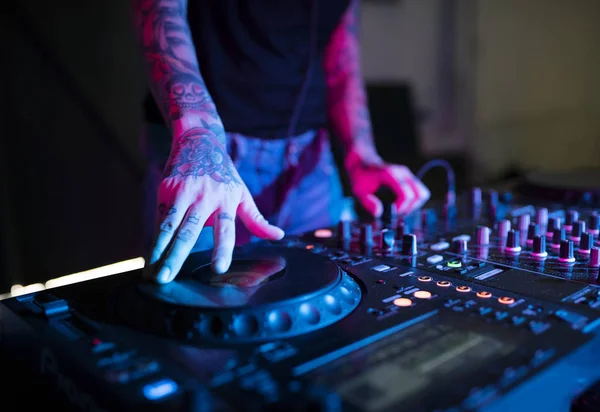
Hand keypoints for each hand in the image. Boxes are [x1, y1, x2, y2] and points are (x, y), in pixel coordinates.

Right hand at [145, 126, 283, 283]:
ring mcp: (183, 192)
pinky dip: (154, 238)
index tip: (218, 269)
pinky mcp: (167, 188)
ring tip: (152, 273)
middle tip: (167, 279)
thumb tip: (279, 235)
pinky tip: (150, 257)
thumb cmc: (224, 174)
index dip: (222, 249)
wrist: (199, 141)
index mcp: (226, 201)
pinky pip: (160, 218)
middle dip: (177, 256)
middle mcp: (204, 197)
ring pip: (169, 226)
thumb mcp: (242, 194)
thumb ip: (256, 219)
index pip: (226, 230)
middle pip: (190, 231)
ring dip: (159, 250)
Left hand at [347, 157, 429, 217]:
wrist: (363, 161)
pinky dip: (414, 201)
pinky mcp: (409, 178)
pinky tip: (401, 205)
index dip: (401, 208)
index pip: (407, 195)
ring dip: (414, 205)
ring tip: (400, 210)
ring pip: (422, 193)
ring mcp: (408, 174)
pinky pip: (419, 192)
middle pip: (420, 194)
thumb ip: (368, 202)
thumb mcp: (359, 191)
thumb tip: (379, 213)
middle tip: (397, 214)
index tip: (391, 214)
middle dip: (410, 208)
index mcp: (391, 175)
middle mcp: (403, 173)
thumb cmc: (361, 176)